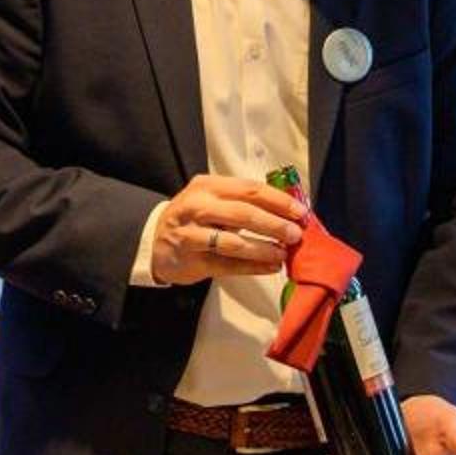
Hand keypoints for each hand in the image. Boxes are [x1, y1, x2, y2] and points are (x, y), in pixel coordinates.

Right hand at [148, 173, 305, 284]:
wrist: (155, 241)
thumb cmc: (194, 218)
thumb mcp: (213, 199)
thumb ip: (244, 202)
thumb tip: (288, 212)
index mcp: (208, 186)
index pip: (249, 189)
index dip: (278, 201)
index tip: (300, 212)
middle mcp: (197, 207)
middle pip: (243, 213)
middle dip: (274, 224)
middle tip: (295, 234)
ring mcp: (192, 234)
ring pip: (233, 242)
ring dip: (263, 248)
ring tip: (283, 253)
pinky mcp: (192, 260)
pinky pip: (227, 265)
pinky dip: (252, 267)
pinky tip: (270, 267)